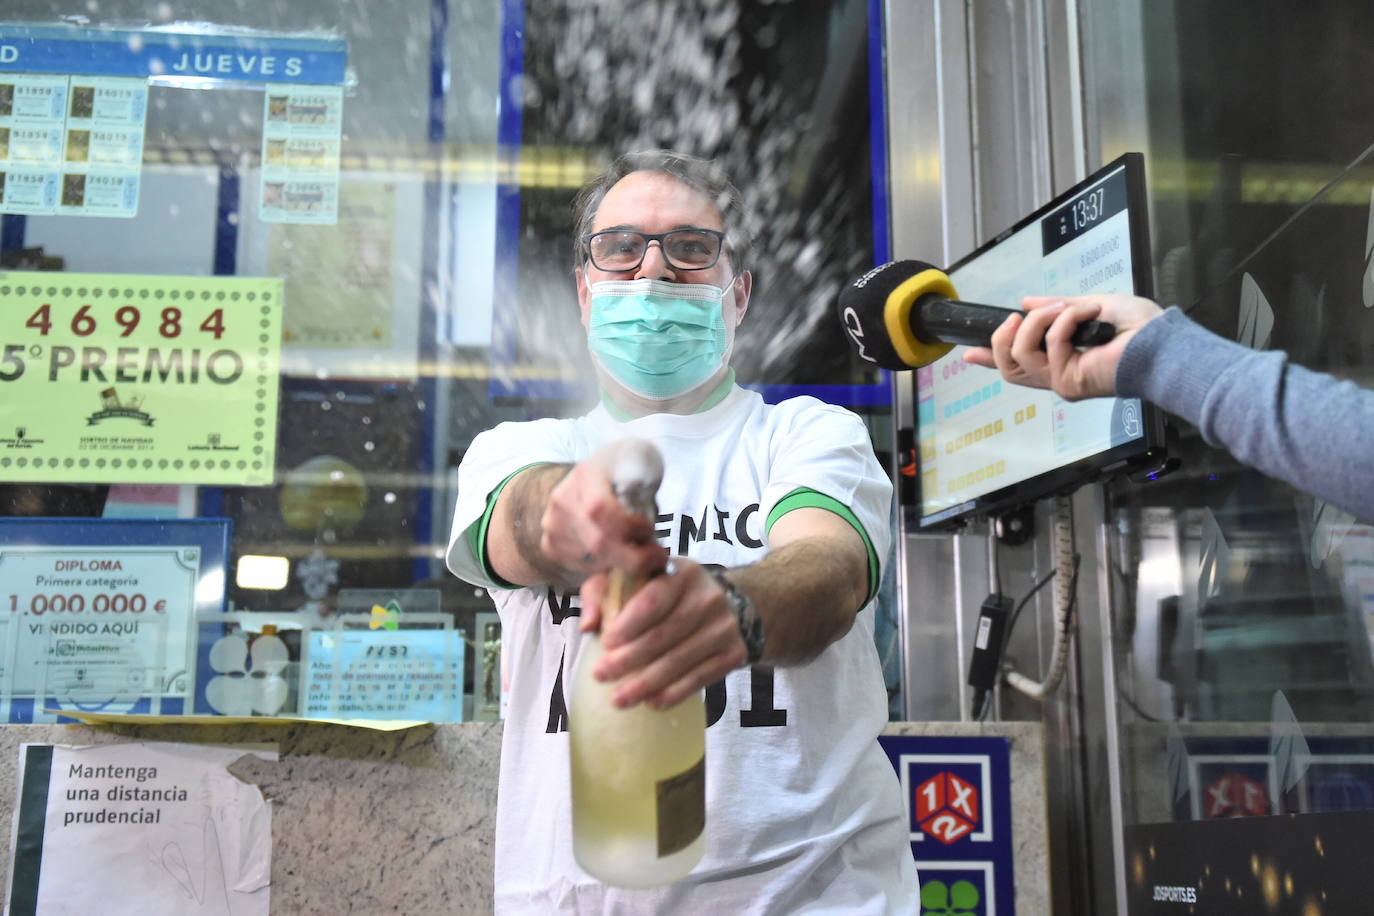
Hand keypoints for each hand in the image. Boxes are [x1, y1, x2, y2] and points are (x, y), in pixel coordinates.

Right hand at [539, 439, 666, 580]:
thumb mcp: (641, 459)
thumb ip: (643, 480)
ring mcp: (553, 525)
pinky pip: (582, 569)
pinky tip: (619, 555)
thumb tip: (639, 509)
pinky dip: (607, 568)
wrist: (594, 474)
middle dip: (633, 556)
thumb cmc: (624, 468)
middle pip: (597, 542)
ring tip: (638, 551)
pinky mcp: (551, 546)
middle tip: (656, 555)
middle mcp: (563, 500)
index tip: (648, 527)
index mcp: (586, 474)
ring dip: (623, 564)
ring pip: (592, 560)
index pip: (599, 508)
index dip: (627, 527)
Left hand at [579, 559, 746, 709]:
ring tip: (619, 699)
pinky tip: (653, 702)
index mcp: (682, 573)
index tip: (605, 644)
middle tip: (601, 676)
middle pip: (664, 635)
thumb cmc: (665, 593)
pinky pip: (701, 677)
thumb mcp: (632, 580)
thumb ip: (602, 593)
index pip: (653, 601)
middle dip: (629, 659)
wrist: (723, 602)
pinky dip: (675, 693)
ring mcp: (725, 625)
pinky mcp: (734, 651)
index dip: (628, 625)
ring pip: (680, 660)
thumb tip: (588, 626)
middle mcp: (709, 596)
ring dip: (647, 683)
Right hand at [962, 294, 1162, 399]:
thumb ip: (1058, 307)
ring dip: (1039, 320)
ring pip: (1018, 352)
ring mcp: (1060, 382)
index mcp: (1062, 362)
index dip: (991, 358)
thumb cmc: (1140, 329)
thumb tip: (1027, 301)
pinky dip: (1067, 319)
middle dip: (1001, 337)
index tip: (968, 353)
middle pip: (1007, 366)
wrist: (1162, 343)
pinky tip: (1090, 314)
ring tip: (1066, 308)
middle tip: (1016, 316)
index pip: (1019, 364)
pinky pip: (1048, 343)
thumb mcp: (1089, 306)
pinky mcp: (1067, 382)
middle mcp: (1058, 376)